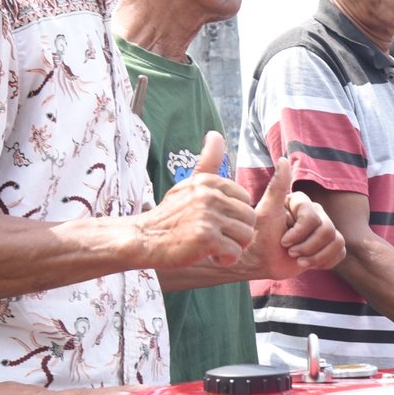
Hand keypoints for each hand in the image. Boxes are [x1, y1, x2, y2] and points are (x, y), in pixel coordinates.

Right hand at [139, 132, 254, 267]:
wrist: (144, 239)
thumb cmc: (170, 216)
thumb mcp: (189, 185)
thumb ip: (207, 162)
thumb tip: (215, 134)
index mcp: (210, 182)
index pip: (246, 201)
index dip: (234, 217)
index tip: (215, 222)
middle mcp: (210, 195)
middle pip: (250, 219)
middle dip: (237, 234)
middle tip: (215, 238)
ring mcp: (208, 215)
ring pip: (246, 236)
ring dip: (232, 247)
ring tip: (212, 247)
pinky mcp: (206, 237)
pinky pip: (234, 252)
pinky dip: (225, 259)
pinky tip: (208, 256)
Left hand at [231, 161, 345, 279]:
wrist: (261, 262)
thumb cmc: (259, 237)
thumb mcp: (266, 211)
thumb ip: (277, 186)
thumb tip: (283, 159)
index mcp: (303, 203)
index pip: (313, 218)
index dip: (299, 234)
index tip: (282, 241)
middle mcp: (315, 213)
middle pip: (328, 230)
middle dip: (307, 247)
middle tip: (290, 252)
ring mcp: (322, 230)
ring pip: (336, 242)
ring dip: (315, 257)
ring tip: (299, 260)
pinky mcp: (327, 246)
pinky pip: (341, 251)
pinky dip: (326, 261)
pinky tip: (309, 263)